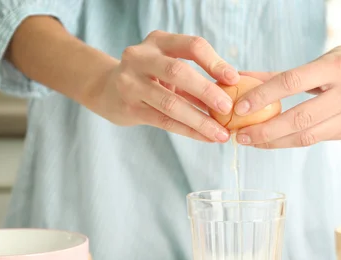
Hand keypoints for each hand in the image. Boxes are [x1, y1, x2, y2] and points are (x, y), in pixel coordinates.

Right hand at [85, 30, 238, 142]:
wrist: (107, 90)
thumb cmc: (149, 77)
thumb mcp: (168, 67)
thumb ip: (194, 77)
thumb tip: (232, 94)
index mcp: (158, 42)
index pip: (192, 46)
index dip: (215, 62)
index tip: (234, 79)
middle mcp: (141, 58)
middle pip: (178, 72)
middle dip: (207, 91)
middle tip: (229, 108)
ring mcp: (131, 83)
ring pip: (171, 103)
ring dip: (200, 120)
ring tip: (221, 133)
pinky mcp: (129, 107)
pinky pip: (164, 121)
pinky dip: (188, 130)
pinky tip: (206, 137)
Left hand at [232, 18, 340, 148]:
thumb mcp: (318, 61)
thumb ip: (280, 75)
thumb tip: (242, 81)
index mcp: (337, 67)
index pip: (291, 83)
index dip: (262, 97)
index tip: (240, 108)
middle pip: (299, 119)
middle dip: (265, 131)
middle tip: (241, 136)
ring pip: (307, 137)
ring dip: (275, 142)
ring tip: (253, 142)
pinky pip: (317, 139)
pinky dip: (292, 140)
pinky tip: (275, 140)